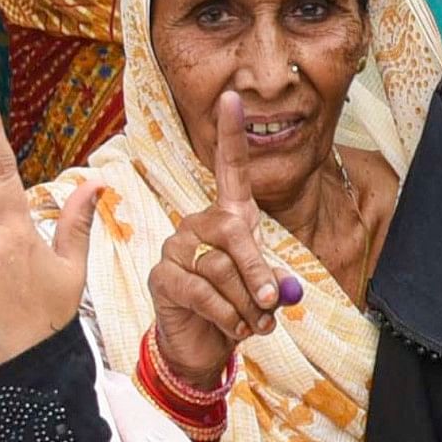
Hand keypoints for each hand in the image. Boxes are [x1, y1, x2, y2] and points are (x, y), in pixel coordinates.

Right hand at [147, 91, 292, 388]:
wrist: (203, 344)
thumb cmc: (238, 308)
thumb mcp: (262, 291)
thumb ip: (272, 283)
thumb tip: (279, 291)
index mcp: (227, 218)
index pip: (229, 169)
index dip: (230, 135)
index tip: (232, 96)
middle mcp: (198, 225)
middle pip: (232, 232)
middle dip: (257, 270)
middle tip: (273, 301)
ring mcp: (176, 248)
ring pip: (219, 268)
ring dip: (245, 303)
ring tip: (256, 324)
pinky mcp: (162, 277)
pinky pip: (201, 292)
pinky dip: (227, 316)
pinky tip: (235, 328)